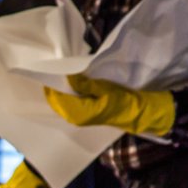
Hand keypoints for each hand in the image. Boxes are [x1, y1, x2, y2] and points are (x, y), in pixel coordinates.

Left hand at [44, 74, 174, 136]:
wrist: (134, 112)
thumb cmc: (121, 100)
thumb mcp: (103, 88)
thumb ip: (83, 84)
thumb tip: (68, 76)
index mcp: (77, 112)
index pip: (56, 97)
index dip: (52, 83)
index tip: (52, 68)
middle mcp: (73, 118)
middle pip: (54, 101)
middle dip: (53, 86)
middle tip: (56, 69)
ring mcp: (76, 118)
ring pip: (59, 103)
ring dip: (58, 90)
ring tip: (61, 75)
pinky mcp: (81, 116)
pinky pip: (66, 104)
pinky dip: (64, 95)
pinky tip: (68, 84)